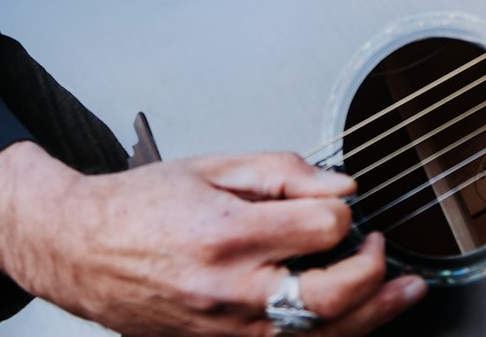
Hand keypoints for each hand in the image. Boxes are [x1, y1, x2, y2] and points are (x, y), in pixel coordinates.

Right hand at [0, 140, 426, 334]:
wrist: (82, 249)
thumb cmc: (140, 205)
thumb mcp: (211, 165)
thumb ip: (281, 171)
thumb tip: (340, 182)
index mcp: (227, 232)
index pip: (319, 226)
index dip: (341, 208)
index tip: (338, 200)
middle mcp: (230, 288)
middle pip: (329, 295)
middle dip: (371, 269)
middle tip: (379, 246)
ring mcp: (227, 328)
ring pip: (317, 335)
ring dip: (372, 315)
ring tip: (404, 293)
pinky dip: (329, 335)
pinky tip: (355, 321)